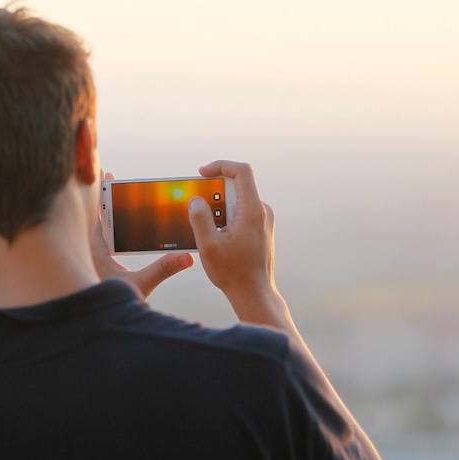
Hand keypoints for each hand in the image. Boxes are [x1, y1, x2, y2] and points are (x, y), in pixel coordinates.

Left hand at [90, 171, 192, 298]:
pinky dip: (103, 230)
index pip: (98, 215)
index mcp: (95, 250)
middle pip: (94, 218)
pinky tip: (112, 227)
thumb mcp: (141, 285)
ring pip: (93, 230)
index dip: (102, 194)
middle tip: (108, 180)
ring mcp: (88, 259)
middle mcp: (88, 252)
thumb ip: (163, 269)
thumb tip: (187, 257)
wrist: (96, 328)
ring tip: (111, 197)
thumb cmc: (112, 307)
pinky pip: (95, 242)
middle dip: (102, 199)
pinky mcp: (91, 268)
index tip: (107, 177)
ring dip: (102, 214)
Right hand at [187, 161, 281, 323]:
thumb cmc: (233, 273)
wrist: (255, 294)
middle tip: (195, 203)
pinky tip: (212, 234)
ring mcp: (263, 220)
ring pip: (238, 200)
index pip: (242, 172)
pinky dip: (224, 215)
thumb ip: (200, 219)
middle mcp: (262, 211)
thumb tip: (196, 199)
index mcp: (253, 211)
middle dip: (214, 189)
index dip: (221, 165)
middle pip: (237, 185)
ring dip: (218, 205)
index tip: (202, 173)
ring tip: (203, 224)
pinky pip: (241, 212)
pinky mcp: (260, 229)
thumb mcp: (209, 246)